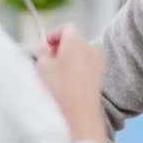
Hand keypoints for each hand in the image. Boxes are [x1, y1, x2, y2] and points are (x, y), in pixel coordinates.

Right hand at [37, 23, 105, 142]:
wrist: (79, 115)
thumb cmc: (60, 89)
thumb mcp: (42, 66)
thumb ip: (43, 50)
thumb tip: (45, 46)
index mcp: (77, 40)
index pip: (67, 27)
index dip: (54, 34)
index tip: (45, 45)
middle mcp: (91, 47)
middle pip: (74, 40)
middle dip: (61, 47)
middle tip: (47, 61)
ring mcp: (98, 62)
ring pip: (81, 53)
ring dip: (69, 59)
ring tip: (56, 75)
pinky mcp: (100, 76)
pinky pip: (87, 66)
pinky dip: (77, 70)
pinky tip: (67, 84)